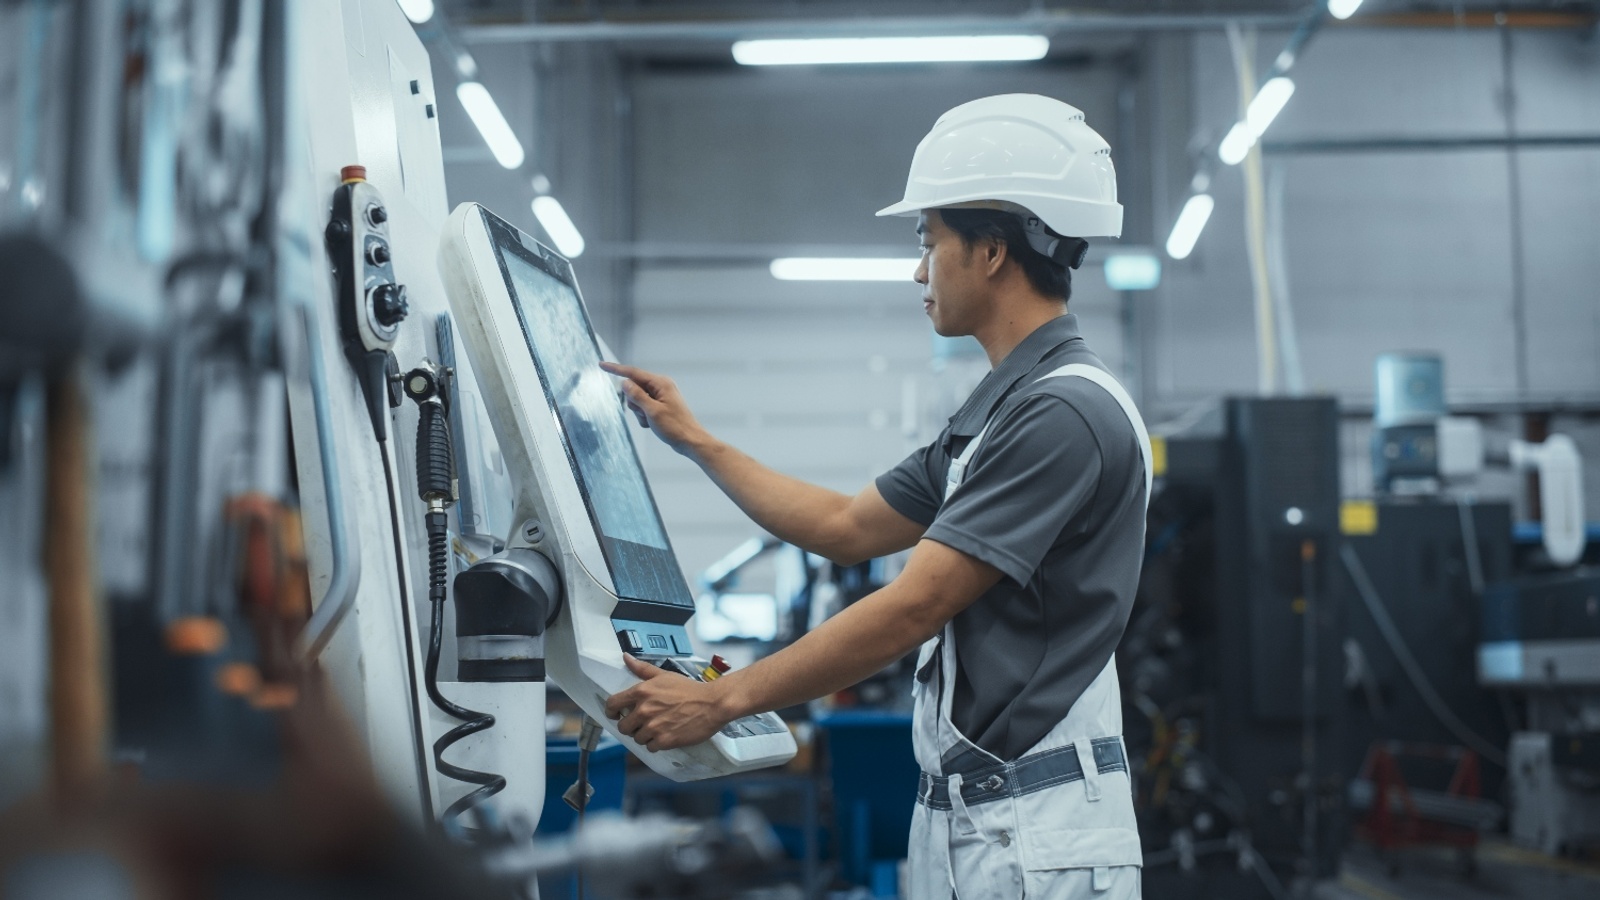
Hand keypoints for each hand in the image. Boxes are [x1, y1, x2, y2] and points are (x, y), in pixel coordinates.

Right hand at [599, 361, 707, 456]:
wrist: (690, 440)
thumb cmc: (675, 427)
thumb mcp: (652, 411)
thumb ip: (637, 395)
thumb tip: (625, 383)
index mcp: (661, 383)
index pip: (633, 373)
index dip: (616, 369)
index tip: (602, 365)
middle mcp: (661, 386)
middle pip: (634, 388)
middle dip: (634, 402)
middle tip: (645, 413)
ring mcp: (660, 396)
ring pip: (637, 399)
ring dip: (639, 412)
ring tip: (651, 420)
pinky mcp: (659, 405)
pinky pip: (643, 408)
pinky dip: (644, 417)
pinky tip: (653, 424)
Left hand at [603, 655, 730, 751]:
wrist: (712, 704)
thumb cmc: (689, 689)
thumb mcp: (664, 675)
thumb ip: (642, 669)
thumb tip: (625, 657)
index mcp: (642, 691)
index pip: (613, 704)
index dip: (611, 711)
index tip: (616, 714)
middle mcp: (644, 710)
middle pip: (623, 726)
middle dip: (631, 726)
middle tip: (642, 723)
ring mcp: (654, 727)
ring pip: (637, 738)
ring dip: (644, 735)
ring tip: (657, 728)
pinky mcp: (664, 740)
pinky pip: (651, 747)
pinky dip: (656, 743)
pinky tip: (665, 735)